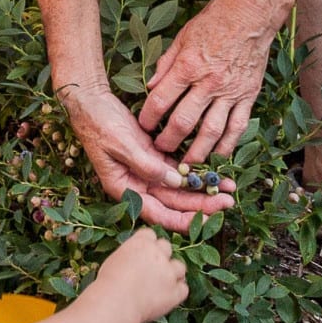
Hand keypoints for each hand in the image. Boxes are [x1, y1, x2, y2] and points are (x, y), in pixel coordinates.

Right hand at [62, 84, 235, 233]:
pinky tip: (217, 173)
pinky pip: (180, 171)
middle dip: (203, 205)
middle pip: (175, 204)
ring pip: (180, 188)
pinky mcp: (156, 157)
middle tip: (230, 202)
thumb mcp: (122, 145)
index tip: (209, 219)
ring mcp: (149, 172)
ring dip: (205, 190)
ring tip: (230, 189)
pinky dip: (197, 172)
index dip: (185, 220)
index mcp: (125, 190)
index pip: (159, 215)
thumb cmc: (100, 124)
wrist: (91, 102)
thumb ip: (148, 166)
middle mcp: (139, 186)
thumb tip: (176, 183)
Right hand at [95, 228, 188, 322]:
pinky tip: (168, 297)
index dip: (147, 244)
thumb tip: (132, 259)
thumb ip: (129, 255)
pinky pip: (183, 289)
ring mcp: (169, 273)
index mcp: (142, 243)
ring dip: (173, 273)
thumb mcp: (114, 260)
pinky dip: (177, 293)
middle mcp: (159, 254)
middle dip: (161, 256)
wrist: (116, 303)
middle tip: (152, 269)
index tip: (143, 253)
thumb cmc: (107, 284)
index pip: (150, 234)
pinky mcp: (175, 292)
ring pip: (180, 267)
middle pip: (167, 247)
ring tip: (163, 284)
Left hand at [140, 0, 284, 163]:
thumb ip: (167, 62)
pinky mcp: (248, 96)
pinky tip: (218, 156)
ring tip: (186, 163)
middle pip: (183, 121)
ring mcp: (230, 92)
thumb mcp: (184, 35)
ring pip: (211, 131)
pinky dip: (227, 145)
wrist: (255, 14)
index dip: (148, 116)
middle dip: (168, 140)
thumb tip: (150, 85)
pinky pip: (237, 127)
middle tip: (159, 150)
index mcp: (189, 65)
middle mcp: (209, 82)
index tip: (143, 126)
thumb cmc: (217, 20)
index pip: (162, 99)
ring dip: (196, 151)